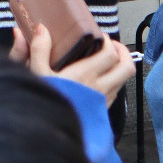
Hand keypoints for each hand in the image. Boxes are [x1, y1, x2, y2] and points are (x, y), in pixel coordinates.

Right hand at [12, 21, 136, 103]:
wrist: (51, 133)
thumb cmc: (45, 101)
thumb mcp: (35, 73)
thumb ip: (38, 49)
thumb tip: (41, 29)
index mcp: (85, 75)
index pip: (111, 54)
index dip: (109, 42)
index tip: (99, 35)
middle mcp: (100, 87)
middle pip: (127, 67)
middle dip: (123, 52)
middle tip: (112, 45)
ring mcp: (103, 99)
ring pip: (123, 79)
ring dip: (119, 66)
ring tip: (107, 59)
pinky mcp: (102, 108)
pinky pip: (116, 91)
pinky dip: (113, 80)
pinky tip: (99, 77)